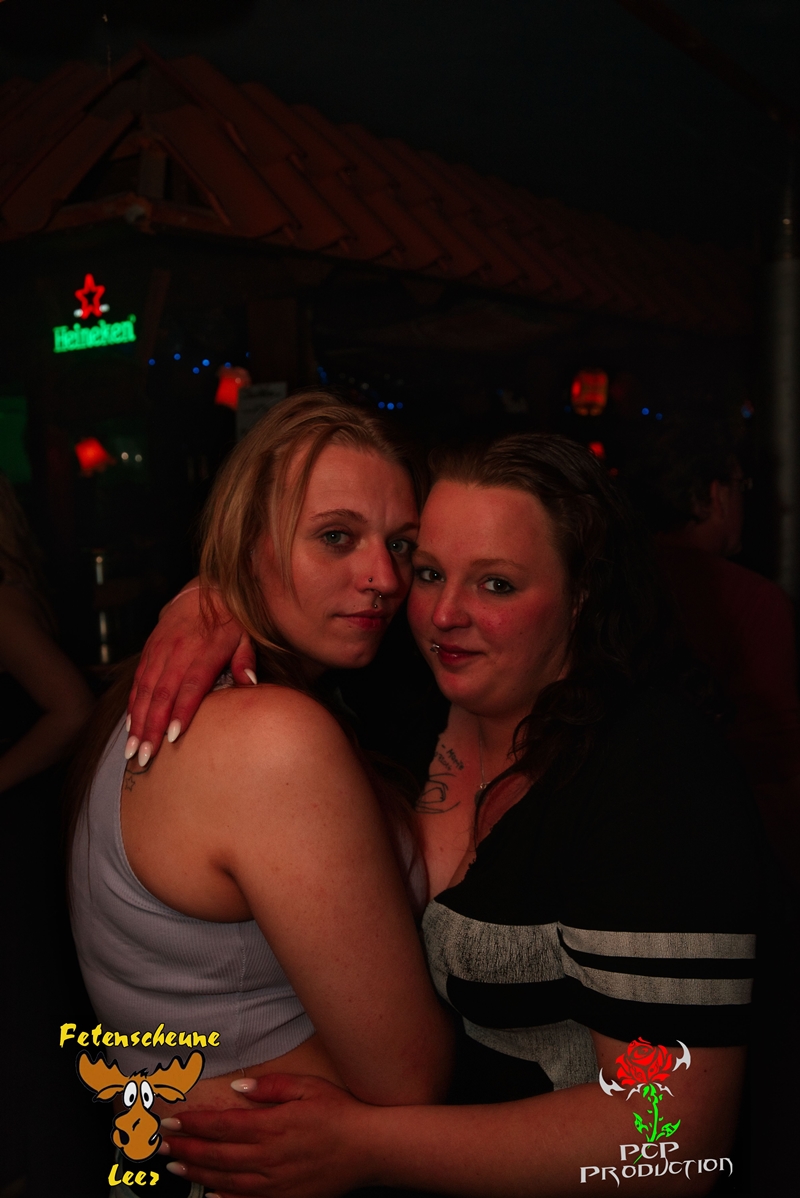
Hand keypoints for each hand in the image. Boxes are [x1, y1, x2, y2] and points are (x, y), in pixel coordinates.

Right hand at [127, 585, 255, 762]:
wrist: (204, 590)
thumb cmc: (230, 620)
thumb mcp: (246, 634)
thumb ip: (245, 658)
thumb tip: (250, 683)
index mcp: (205, 648)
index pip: (192, 683)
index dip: (182, 710)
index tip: (174, 736)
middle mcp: (178, 650)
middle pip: (162, 693)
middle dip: (151, 727)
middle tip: (144, 757)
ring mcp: (160, 650)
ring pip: (145, 690)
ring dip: (137, 722)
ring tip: (132, 750)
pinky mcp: (149, 650)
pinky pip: (138, 681)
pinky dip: (132, 705)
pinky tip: (130, 728)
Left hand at [161, 1073, 371, 1197]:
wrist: (368, 1149)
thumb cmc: (339, 1113)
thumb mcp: (307, 1086)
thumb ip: (271, 1087)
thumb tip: (239, 1089)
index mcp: (272, 1126)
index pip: (222, 1126)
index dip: (193, 1125)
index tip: (172, 1122)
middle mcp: (268, 1157)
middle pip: (216, 1156)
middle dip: (185, 1151)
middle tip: (161, 1147)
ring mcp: (275, 1182)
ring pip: (225, 1181)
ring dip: (196, 1175)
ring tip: (174, 1169)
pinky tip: (208, 1196)